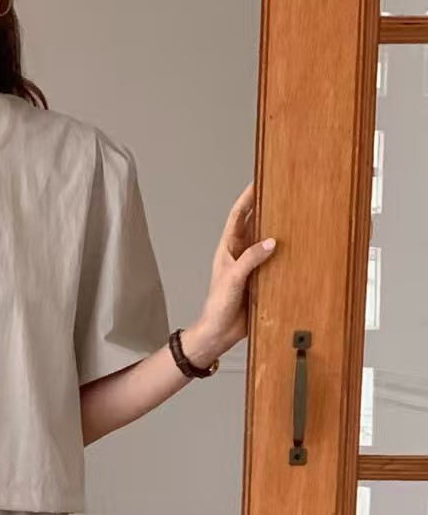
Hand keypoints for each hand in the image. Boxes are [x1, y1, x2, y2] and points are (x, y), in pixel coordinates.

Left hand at [183, 184, 276, 368]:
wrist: (219, 333)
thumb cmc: (217, 307)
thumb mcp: (232, 279)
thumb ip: (250, 260)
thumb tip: (270, 242)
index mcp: (228, 249)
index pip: (238, 216)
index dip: (247, 198)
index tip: (258, 181)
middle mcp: (240, 255)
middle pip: (254, 225)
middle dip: (265, 208)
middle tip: (281, 192)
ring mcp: (251, 266)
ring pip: (266, 242)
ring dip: (277, 230)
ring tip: (293, 214)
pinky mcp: (260, 279)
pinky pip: (274, 262)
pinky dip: (284, 254)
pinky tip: (297, 248)